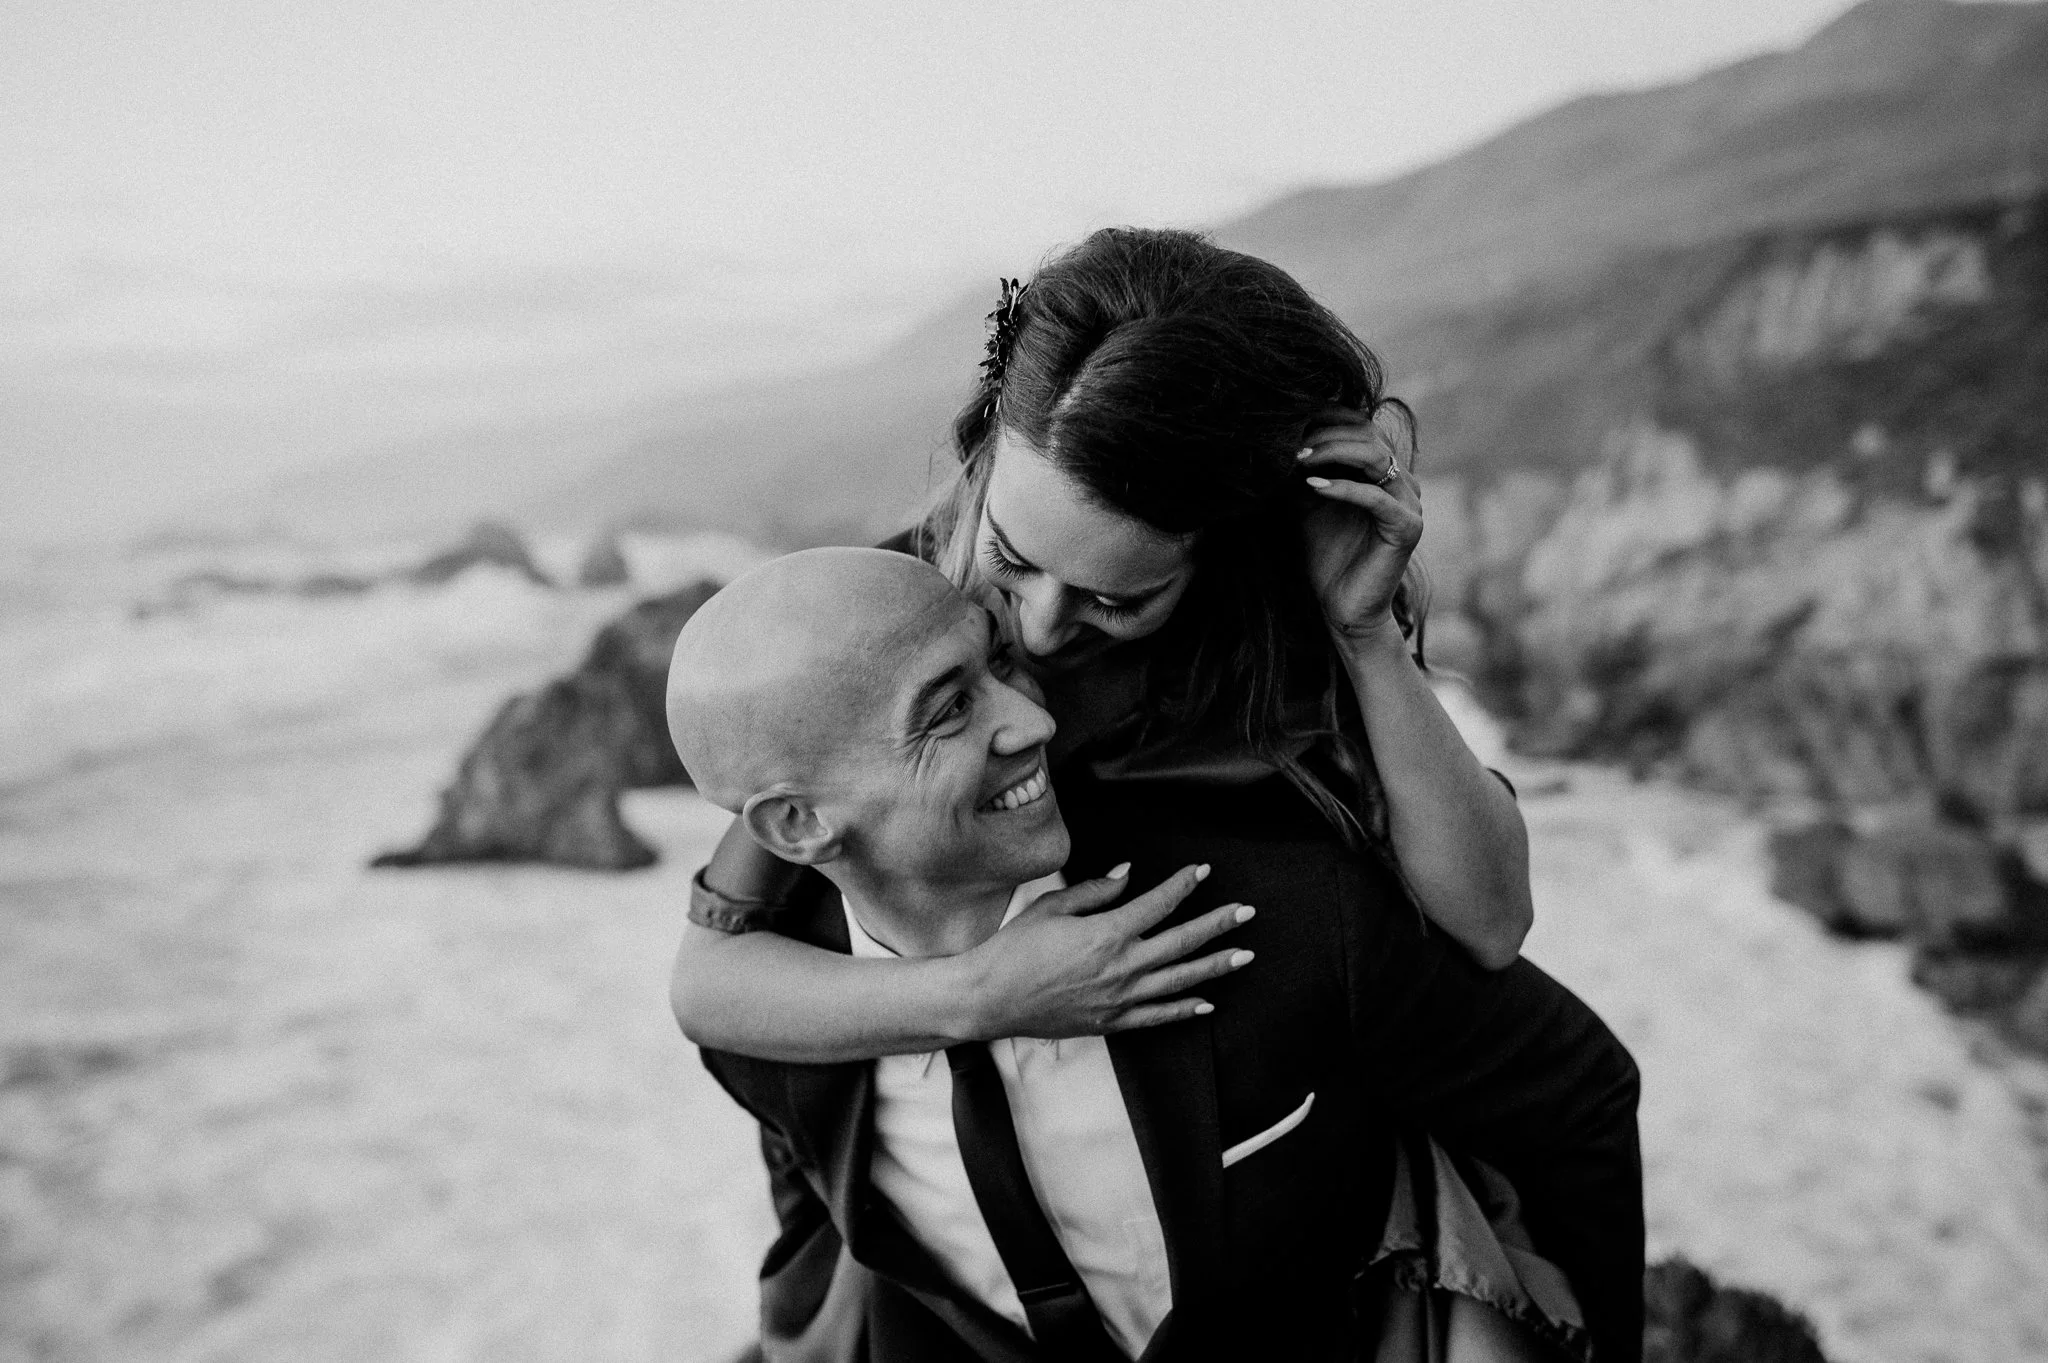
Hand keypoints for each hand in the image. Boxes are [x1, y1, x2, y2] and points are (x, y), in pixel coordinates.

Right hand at [961, 863, 1255, 1038]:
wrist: (990, 998)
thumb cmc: (1015, 948)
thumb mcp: (1051, 907)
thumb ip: (1095, 890)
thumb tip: (1127, 873)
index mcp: (1107, 933)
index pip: (1157, 904)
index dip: (1182, 885)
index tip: (1202, 871)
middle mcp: (1121, 967)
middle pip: (1181, 942)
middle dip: (1217, 925)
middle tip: (1246, 913)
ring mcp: (1119, 998)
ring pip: (1179, 981)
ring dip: (1215, 967)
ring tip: (1243, 956)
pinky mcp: (1111, 1022)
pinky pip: (1157, 1016)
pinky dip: (1183, 1010)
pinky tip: (1206, 1003)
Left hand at [1297, 406, 1423, 642]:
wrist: (1341, 607)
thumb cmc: (1324, 555)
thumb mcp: (1304, 504)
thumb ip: (1302, 471)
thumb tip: (1274, 435)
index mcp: (1381, 470)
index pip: (1360, 426)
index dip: (1326, 418)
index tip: (1287, 421)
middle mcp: (1400, 480)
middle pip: (1368, 435)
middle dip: (1325, 433)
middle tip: (1288, 441)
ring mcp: (1409, 502)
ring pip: (1376, 457)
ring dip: (1334, 453)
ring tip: (1297, 459)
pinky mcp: (1408, 527)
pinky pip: (1377, 498)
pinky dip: (1344, 489)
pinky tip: (1312, 487)